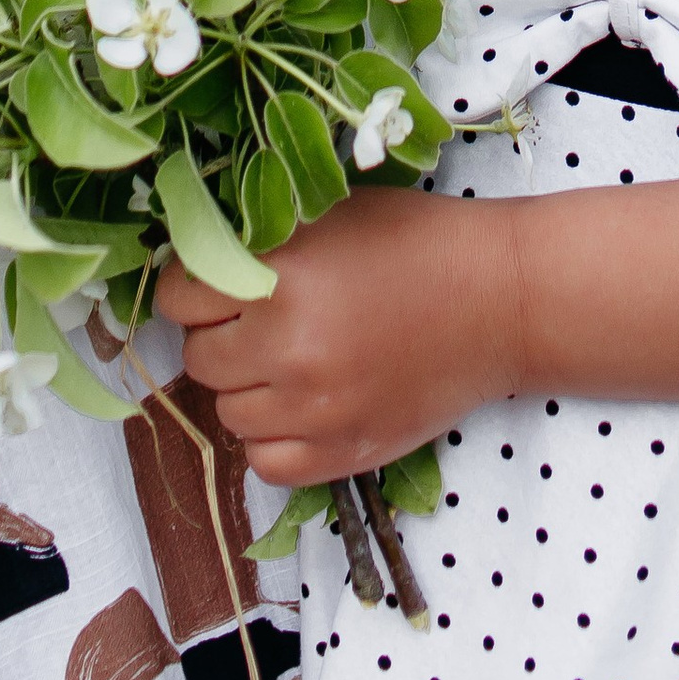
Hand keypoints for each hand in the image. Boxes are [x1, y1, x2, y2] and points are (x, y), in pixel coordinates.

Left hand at [158, 187, 526, 484]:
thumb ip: (257, 242)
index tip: (218, 284)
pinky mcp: (344, 452)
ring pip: (228, 413)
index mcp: (279, 278)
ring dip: (247, 388)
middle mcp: (288, 348)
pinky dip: (273, 439)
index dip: (195, 287)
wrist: (499, 299)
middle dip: (220, 337)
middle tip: (258, 322)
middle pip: (199, 358)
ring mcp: (315, 410)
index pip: (179, 297)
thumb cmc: (415, 242)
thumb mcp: (327, 215)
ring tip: (290, 361)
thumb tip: (196, 261)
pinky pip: (265, 464)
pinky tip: (302, 407)